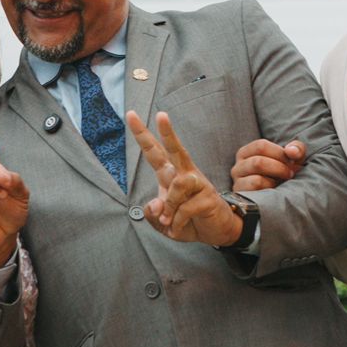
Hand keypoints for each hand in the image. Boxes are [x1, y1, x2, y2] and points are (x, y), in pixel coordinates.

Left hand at [126, 110, 242, 246]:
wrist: (215, 232)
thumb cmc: (187, 221)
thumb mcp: (161, 222)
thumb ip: (153, 214)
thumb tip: (156, 205)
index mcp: (169, 174)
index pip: (154, 151)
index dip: (142, 134)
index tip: (131, 114)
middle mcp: (184, 173)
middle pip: (175, 149)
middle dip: (168, 132)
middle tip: (161, 114)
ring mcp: (198, 184)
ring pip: (178, 184)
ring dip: (169, 206)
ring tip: (167, 221)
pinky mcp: (208, 197)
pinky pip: (186, 208)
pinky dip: (177, 222)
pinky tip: (178, 228)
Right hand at [230, 138, 305, 191]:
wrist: (279, 198)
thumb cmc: (284, 173)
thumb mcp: (292, 158)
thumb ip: (297, 149)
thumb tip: (292, 151)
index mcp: (246, 153)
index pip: (261, 146)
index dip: (279, 153)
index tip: (292, 161)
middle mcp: (238, 167)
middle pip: (258, 162)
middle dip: (279, 168)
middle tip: (290, 174)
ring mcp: (237, 184)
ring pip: (257, 179)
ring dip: (275, 181)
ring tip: (283, 182)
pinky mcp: (242, 198)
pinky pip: (256, 194)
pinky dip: (269, 190)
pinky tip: (274, 191)